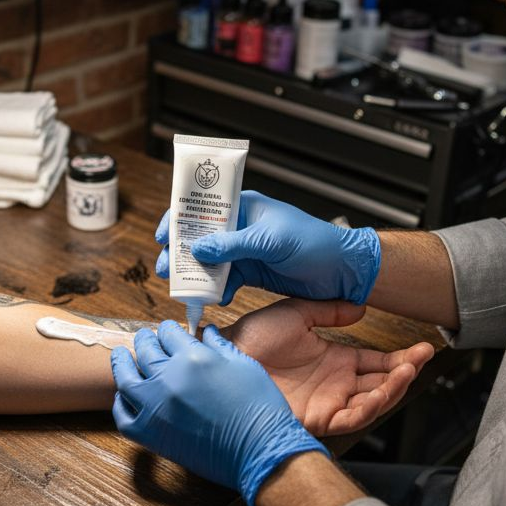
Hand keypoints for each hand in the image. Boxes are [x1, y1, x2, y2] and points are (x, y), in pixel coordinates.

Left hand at [111, 321, 327, 505]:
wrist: (261, 452)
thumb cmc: (260, 408)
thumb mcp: (244, 366)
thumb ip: (220, 346)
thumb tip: (207, 331)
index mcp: (194, 358)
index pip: (169, 333)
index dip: (168, 330)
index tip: (168, 331)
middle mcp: (170, 379)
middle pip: (146, 351)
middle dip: (145, 340)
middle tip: (145, 338)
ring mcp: (156, 407)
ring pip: (126, 379)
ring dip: (122, 364)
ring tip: (121, 356)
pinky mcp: (151, 434)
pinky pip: (124, 415)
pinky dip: (121, 402)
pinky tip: (125, 395)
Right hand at [154, 191, 381, 305]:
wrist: (343, 271)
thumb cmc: (314, 243)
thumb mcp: (272, 241)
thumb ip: (234, 244)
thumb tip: (198, 246)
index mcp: (244, 207)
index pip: (203, 207)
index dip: (179, 219)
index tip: (162, 236)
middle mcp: (240, 227)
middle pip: (200, 237)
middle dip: (180, 252)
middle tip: (165, 269)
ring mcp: (245, 251)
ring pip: (209, 261)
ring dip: (194, 274)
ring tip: (182, 288)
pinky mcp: (251, 272)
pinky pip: (225, 280)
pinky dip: (216, 289)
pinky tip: (213, 298)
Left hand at [223, 298, 433, 435]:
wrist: (223, 358)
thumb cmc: (249, 339)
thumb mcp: (295, 313)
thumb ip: (328, 310)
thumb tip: (359, 307)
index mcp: (332, 360)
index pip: (376, 362)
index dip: (401, 357)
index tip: (423, 348)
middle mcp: (333, 384)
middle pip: (381, 384)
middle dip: (406, 373)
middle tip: (422, 357)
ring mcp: (326, 402)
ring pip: (372, 401)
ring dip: (395, 387)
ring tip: (409, 369)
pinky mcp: (315, 418)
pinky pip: (352, 417)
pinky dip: (372, 406)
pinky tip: (384, 390)